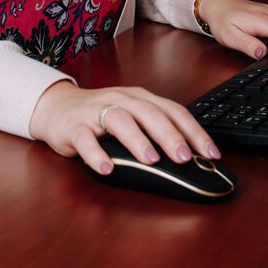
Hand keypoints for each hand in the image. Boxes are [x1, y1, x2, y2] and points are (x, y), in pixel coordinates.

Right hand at [29, 81, 219, 175]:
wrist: (55, 107)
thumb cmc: (99, 116)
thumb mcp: (131, 118)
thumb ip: (153, 132)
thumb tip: (188, 159)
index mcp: (140, 99)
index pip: (173, 111)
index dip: (194, 131)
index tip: (211, 153)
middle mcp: (121, 101)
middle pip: (149, 113)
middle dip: (170, 135)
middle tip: (185, 157)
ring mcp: (96, 112)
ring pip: (120, 120)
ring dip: (138, 140)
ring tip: (152, 160)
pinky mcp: (74, 127)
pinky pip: (85, 140)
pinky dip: (96, 154)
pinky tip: (107, 169)